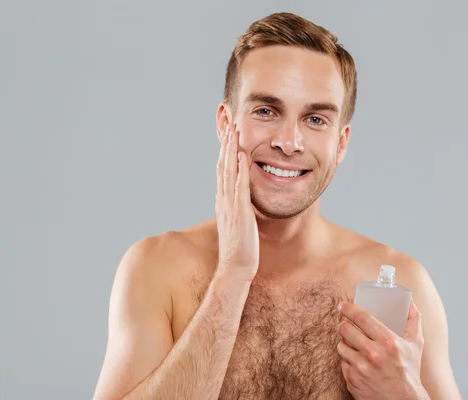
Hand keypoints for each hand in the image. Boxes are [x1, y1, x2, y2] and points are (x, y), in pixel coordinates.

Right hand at [215, 123, 259, 280]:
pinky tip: (244, 155)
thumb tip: (241, 202)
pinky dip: (241, 169)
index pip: (222, 171)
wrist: (236, 268)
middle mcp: (223, 199)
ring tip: (234, 131)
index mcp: (223, 201)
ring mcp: (230, 205)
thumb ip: (237, 210)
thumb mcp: (238, 224)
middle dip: (226, 144)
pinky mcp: (240, 211)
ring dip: (231, 150)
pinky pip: (240, 185)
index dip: (225, 152)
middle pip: (223, 165)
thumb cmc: (240, 249)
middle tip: (230, 124)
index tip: (228, 136)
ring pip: (229, 171)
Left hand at [336, 299, 428, 399]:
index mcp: (388, 342)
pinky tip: (357, 361)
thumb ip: (413, 320)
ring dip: (345, 343)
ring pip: (341, 345)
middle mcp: (373, 354)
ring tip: (354, 345)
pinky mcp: (352, 379)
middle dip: (344, 325)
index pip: (362, 318)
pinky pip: (342, 361)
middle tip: (346, 325)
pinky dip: (348, 360)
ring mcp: (361, 368)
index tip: (342, 306)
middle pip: (345, 329)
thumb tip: (410, 301)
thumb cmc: (409, 371)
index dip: (348, 309)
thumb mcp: (415, 345)